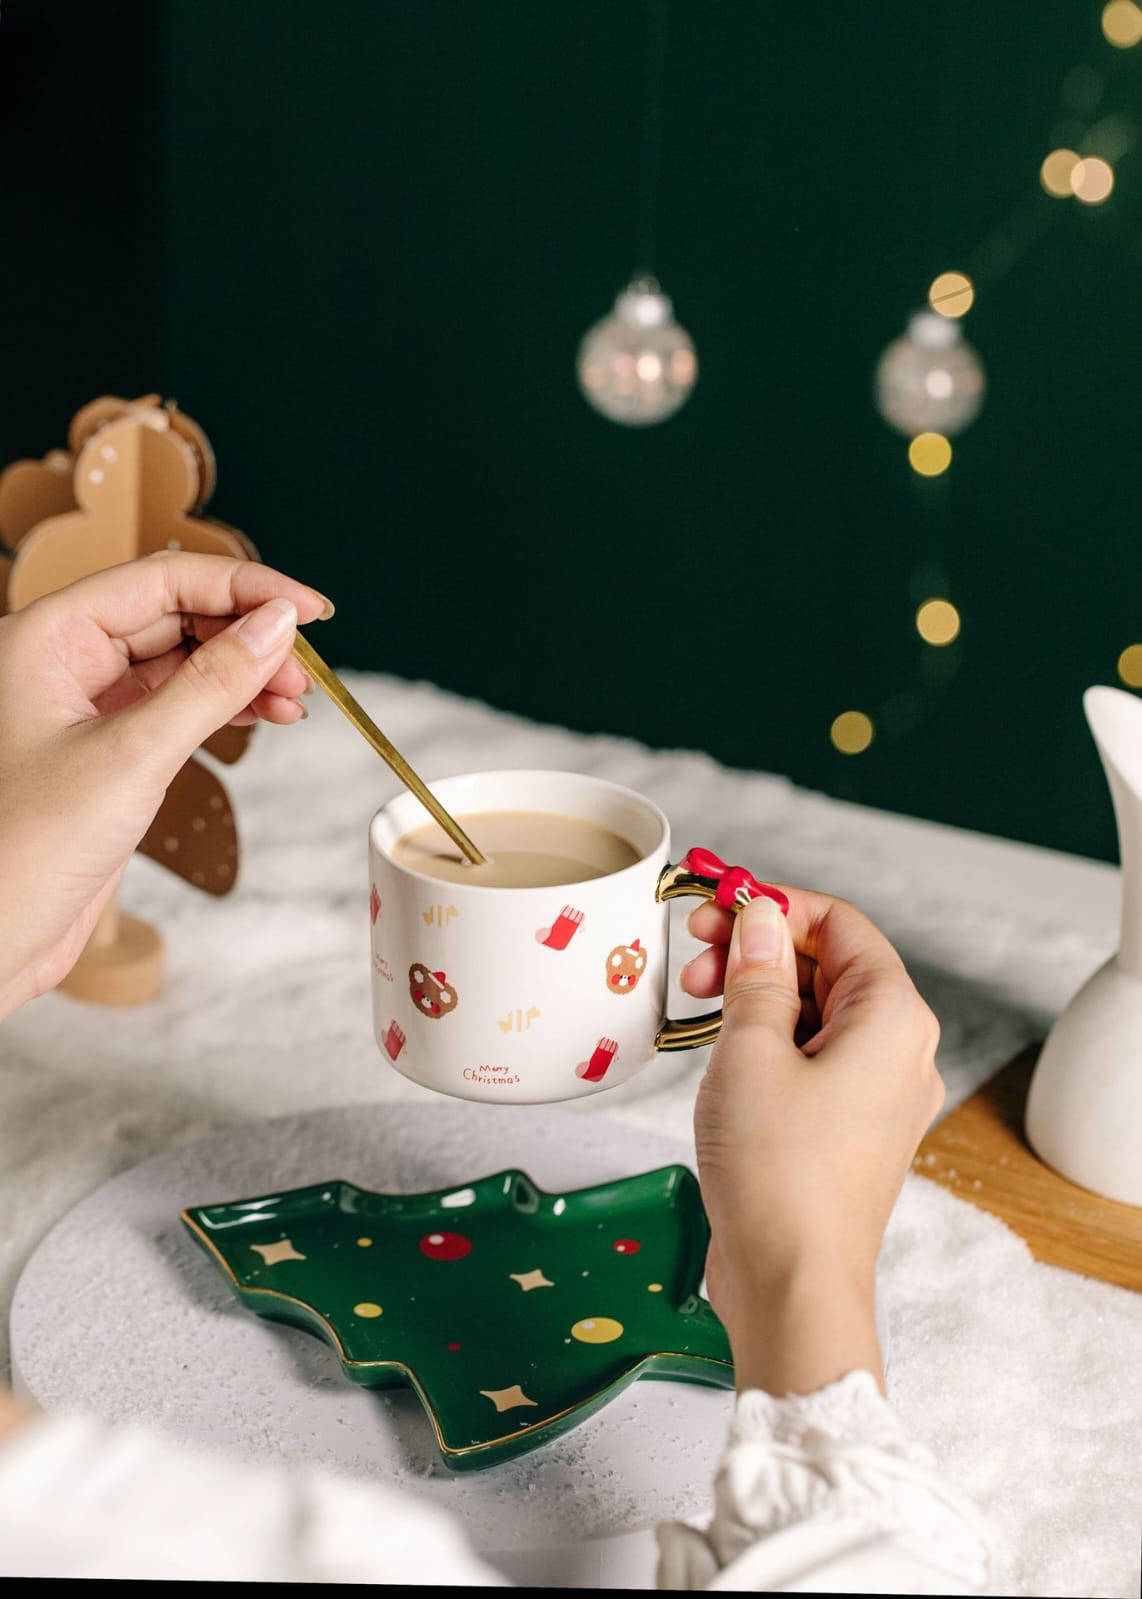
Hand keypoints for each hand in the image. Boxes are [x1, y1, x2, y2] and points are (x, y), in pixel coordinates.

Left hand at [0, 553, 329, 1016]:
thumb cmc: (22, 851)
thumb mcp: (132, 757)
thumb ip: (210, 685)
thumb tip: (277, 625)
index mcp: (47, 637)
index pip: (162, 579)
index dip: (243, 586)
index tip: (309, 608)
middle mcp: (64, 661)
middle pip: (176, 614)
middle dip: (248, 633)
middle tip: (307, 668)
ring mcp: (86, 707)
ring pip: (182, 661)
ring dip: (244, 672)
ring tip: (296, 698)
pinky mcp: (107, 753)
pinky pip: (177, 707)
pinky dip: (226, 707)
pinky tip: (267, 714)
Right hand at [679, 889, 943, 1395]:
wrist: (793, 1286)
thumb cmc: (779, 1175)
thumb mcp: (750, 1052)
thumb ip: (756, 974)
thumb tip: (758, 918)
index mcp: (893, 1018)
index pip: (838, 924)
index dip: (773, 905)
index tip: (714, 906)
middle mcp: (899, 1051)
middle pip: (830, 965)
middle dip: (758, 951)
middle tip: (693, 960)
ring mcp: (877, 1094)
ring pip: (816, 1013)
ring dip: (756, 996)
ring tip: (696, 1007)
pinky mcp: (849, 1129)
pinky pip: (812, 1060)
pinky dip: (767, 1042)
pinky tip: (719, 1051)